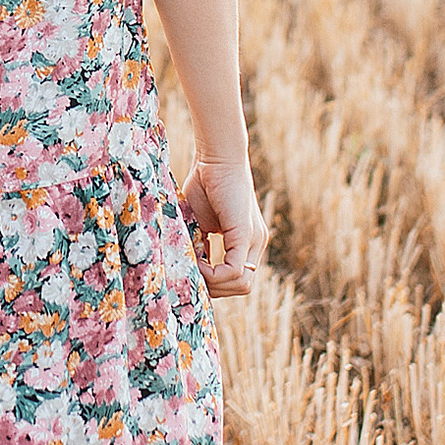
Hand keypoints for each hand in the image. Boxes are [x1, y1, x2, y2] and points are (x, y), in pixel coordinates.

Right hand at [180, 154, 264, 297]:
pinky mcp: (245, 233)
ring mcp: (255, 239)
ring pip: (242, 283)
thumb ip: (199, 244)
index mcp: (248, 242)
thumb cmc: (204, 182)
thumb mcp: (200, 223)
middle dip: (216, 288)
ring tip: (194, 265)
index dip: (216, 283)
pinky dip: (213, 273)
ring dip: (214, 282)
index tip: (194, 271)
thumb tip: (187, 269)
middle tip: (193, 274)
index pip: (240, 280)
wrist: (215, 156)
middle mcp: (257, 243)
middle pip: (243, 287)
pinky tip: (198, 260)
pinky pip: (235, 270)